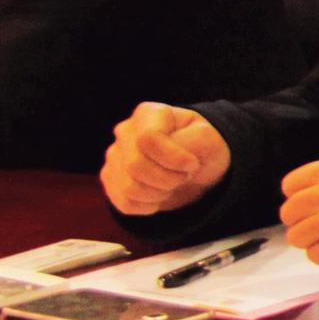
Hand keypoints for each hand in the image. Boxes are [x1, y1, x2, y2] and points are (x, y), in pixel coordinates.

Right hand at [101, 103, 230, 213]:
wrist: (194, 168)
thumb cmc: (200, 148)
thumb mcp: (208, 138)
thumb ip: (193, 140)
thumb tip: (173, 156)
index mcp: (148, 114)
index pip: (148, 138)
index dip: (173, 158)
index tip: (192, 164)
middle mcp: (125, 132)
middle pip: (135, 165)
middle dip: (168, 178)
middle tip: (184, 176)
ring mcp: (114, 156)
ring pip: (129, 187)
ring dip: (160, 193)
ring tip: (172, 184)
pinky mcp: (110, 179)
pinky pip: (125, 203)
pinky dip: (149, 206)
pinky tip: (159, 194)